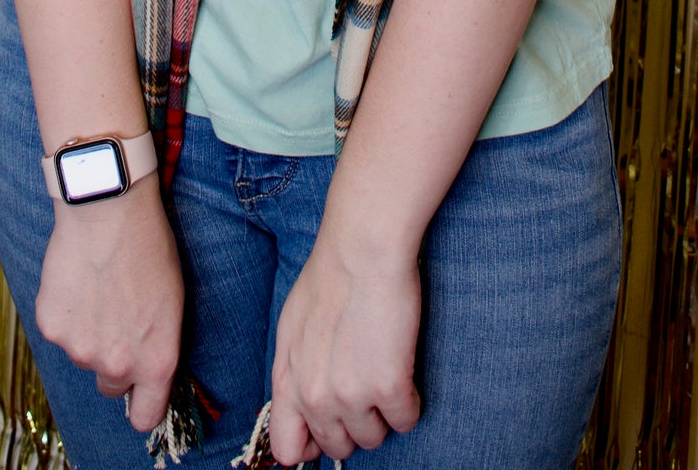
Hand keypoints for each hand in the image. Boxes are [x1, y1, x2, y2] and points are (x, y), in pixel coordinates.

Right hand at [36, 179, 184, 432]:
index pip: (144, 417)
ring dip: (89, 332)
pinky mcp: (51, 328)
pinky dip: (66, 312)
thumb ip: (157, 346)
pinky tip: (78, 279)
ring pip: (83, 354)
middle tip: (118, 318)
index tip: (140, 392)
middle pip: (111, 385)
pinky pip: (60, 331)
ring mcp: (79, 349)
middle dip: (114, 361)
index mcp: (155, 361)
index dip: (142, 404)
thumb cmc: (148, 247)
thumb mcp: (173, 302)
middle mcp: (117, 364)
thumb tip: (145, 368)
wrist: (108, 209)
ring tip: (100, 286)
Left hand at [268, 222, 421, 462]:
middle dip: (352, 423)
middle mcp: (315, 397)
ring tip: (383, 370)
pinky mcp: (389, 388)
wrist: (362, 248)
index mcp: (288, 382)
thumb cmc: (329, 278)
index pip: (288, 450)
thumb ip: (294, 373)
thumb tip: (303, 408)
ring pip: (373, 438)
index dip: (312, 443)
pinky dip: (409, 402)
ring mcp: (352, 396)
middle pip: (338, 446)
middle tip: (364, 386)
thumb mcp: (291, 329)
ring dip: (381, 413)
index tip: (330, 425)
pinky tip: (403, 368)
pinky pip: (405, 420)